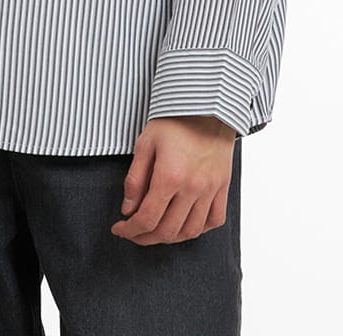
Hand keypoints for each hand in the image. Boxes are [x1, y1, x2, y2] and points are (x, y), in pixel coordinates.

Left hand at [110, 114, 236, 245]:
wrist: (206, 104)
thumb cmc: (175, 120)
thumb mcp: (145, 143)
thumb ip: (135, 179)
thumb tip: (128, 209)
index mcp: (170, 176)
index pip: (147, 218)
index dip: (130, 230)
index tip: (120, 228)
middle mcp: (192, 187)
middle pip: (167, 230)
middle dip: (145, 238)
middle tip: (133, 232)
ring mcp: (210, 189)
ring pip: (190, 231)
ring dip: (169, 238)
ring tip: (155, 232)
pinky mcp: (222, 186)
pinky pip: (215, 220)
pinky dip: (199, 229)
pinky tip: (184, 224)